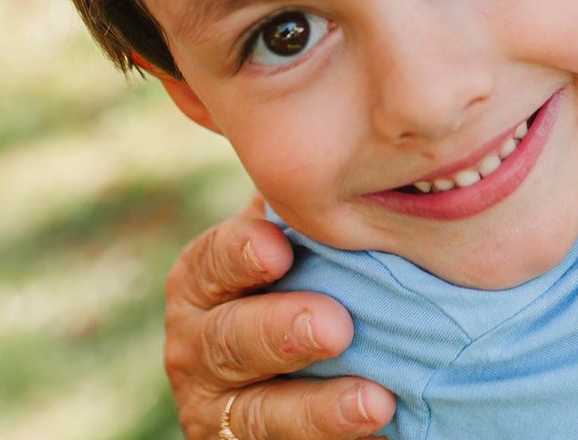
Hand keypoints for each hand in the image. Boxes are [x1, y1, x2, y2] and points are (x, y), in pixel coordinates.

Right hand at [165, 196, 394, 438]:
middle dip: (281, 333)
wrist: (302, 372)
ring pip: (258, 414)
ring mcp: (216, 408)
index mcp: (204, 279)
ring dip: (318, 410)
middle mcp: (197, 343)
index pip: (214, 261)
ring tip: (375, 403)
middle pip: (230, 340)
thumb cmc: (308, 280)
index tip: (278, 247)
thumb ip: (310, 216)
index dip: (242, 254)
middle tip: (335, 327)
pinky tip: (380, 428)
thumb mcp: (300, 247)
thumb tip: (360, 164)